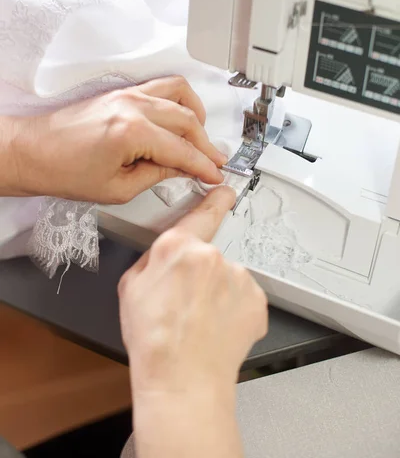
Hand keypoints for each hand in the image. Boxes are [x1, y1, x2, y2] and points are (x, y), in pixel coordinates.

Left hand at [10, 76, 226, 202]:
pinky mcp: (121, 91)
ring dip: (196, 114)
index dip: (203, 166)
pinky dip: (179, 98)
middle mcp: (132, 106)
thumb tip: (181, 169)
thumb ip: (157, 175)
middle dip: (205, 144)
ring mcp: (127, 94)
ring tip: (201, 135)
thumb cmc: (63, 170)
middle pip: (187, 120)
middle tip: (213, 161)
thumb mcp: (118, 188)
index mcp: (131, 132)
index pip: (181, 150)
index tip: (214, 175)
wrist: (33, 152)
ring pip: (179, 93)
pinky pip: (162, 85)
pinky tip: (181, 114)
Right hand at [118, 186, 267, 396]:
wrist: (182, 381)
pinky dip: (234, 310)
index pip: (203, 213)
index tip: (226, 190)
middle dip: (200, 276)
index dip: (215, 199)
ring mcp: (238, 277)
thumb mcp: (131, 289)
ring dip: (218, 294)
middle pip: (209, 256)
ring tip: (201, 322)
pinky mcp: (257, 299)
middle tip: (186, 305)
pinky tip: (217, 328)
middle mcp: (211, 255)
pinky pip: (244, 298)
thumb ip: (151, 261)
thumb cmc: (154, 341)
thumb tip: (164, 255)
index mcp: (177, 247)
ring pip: (228, 278)